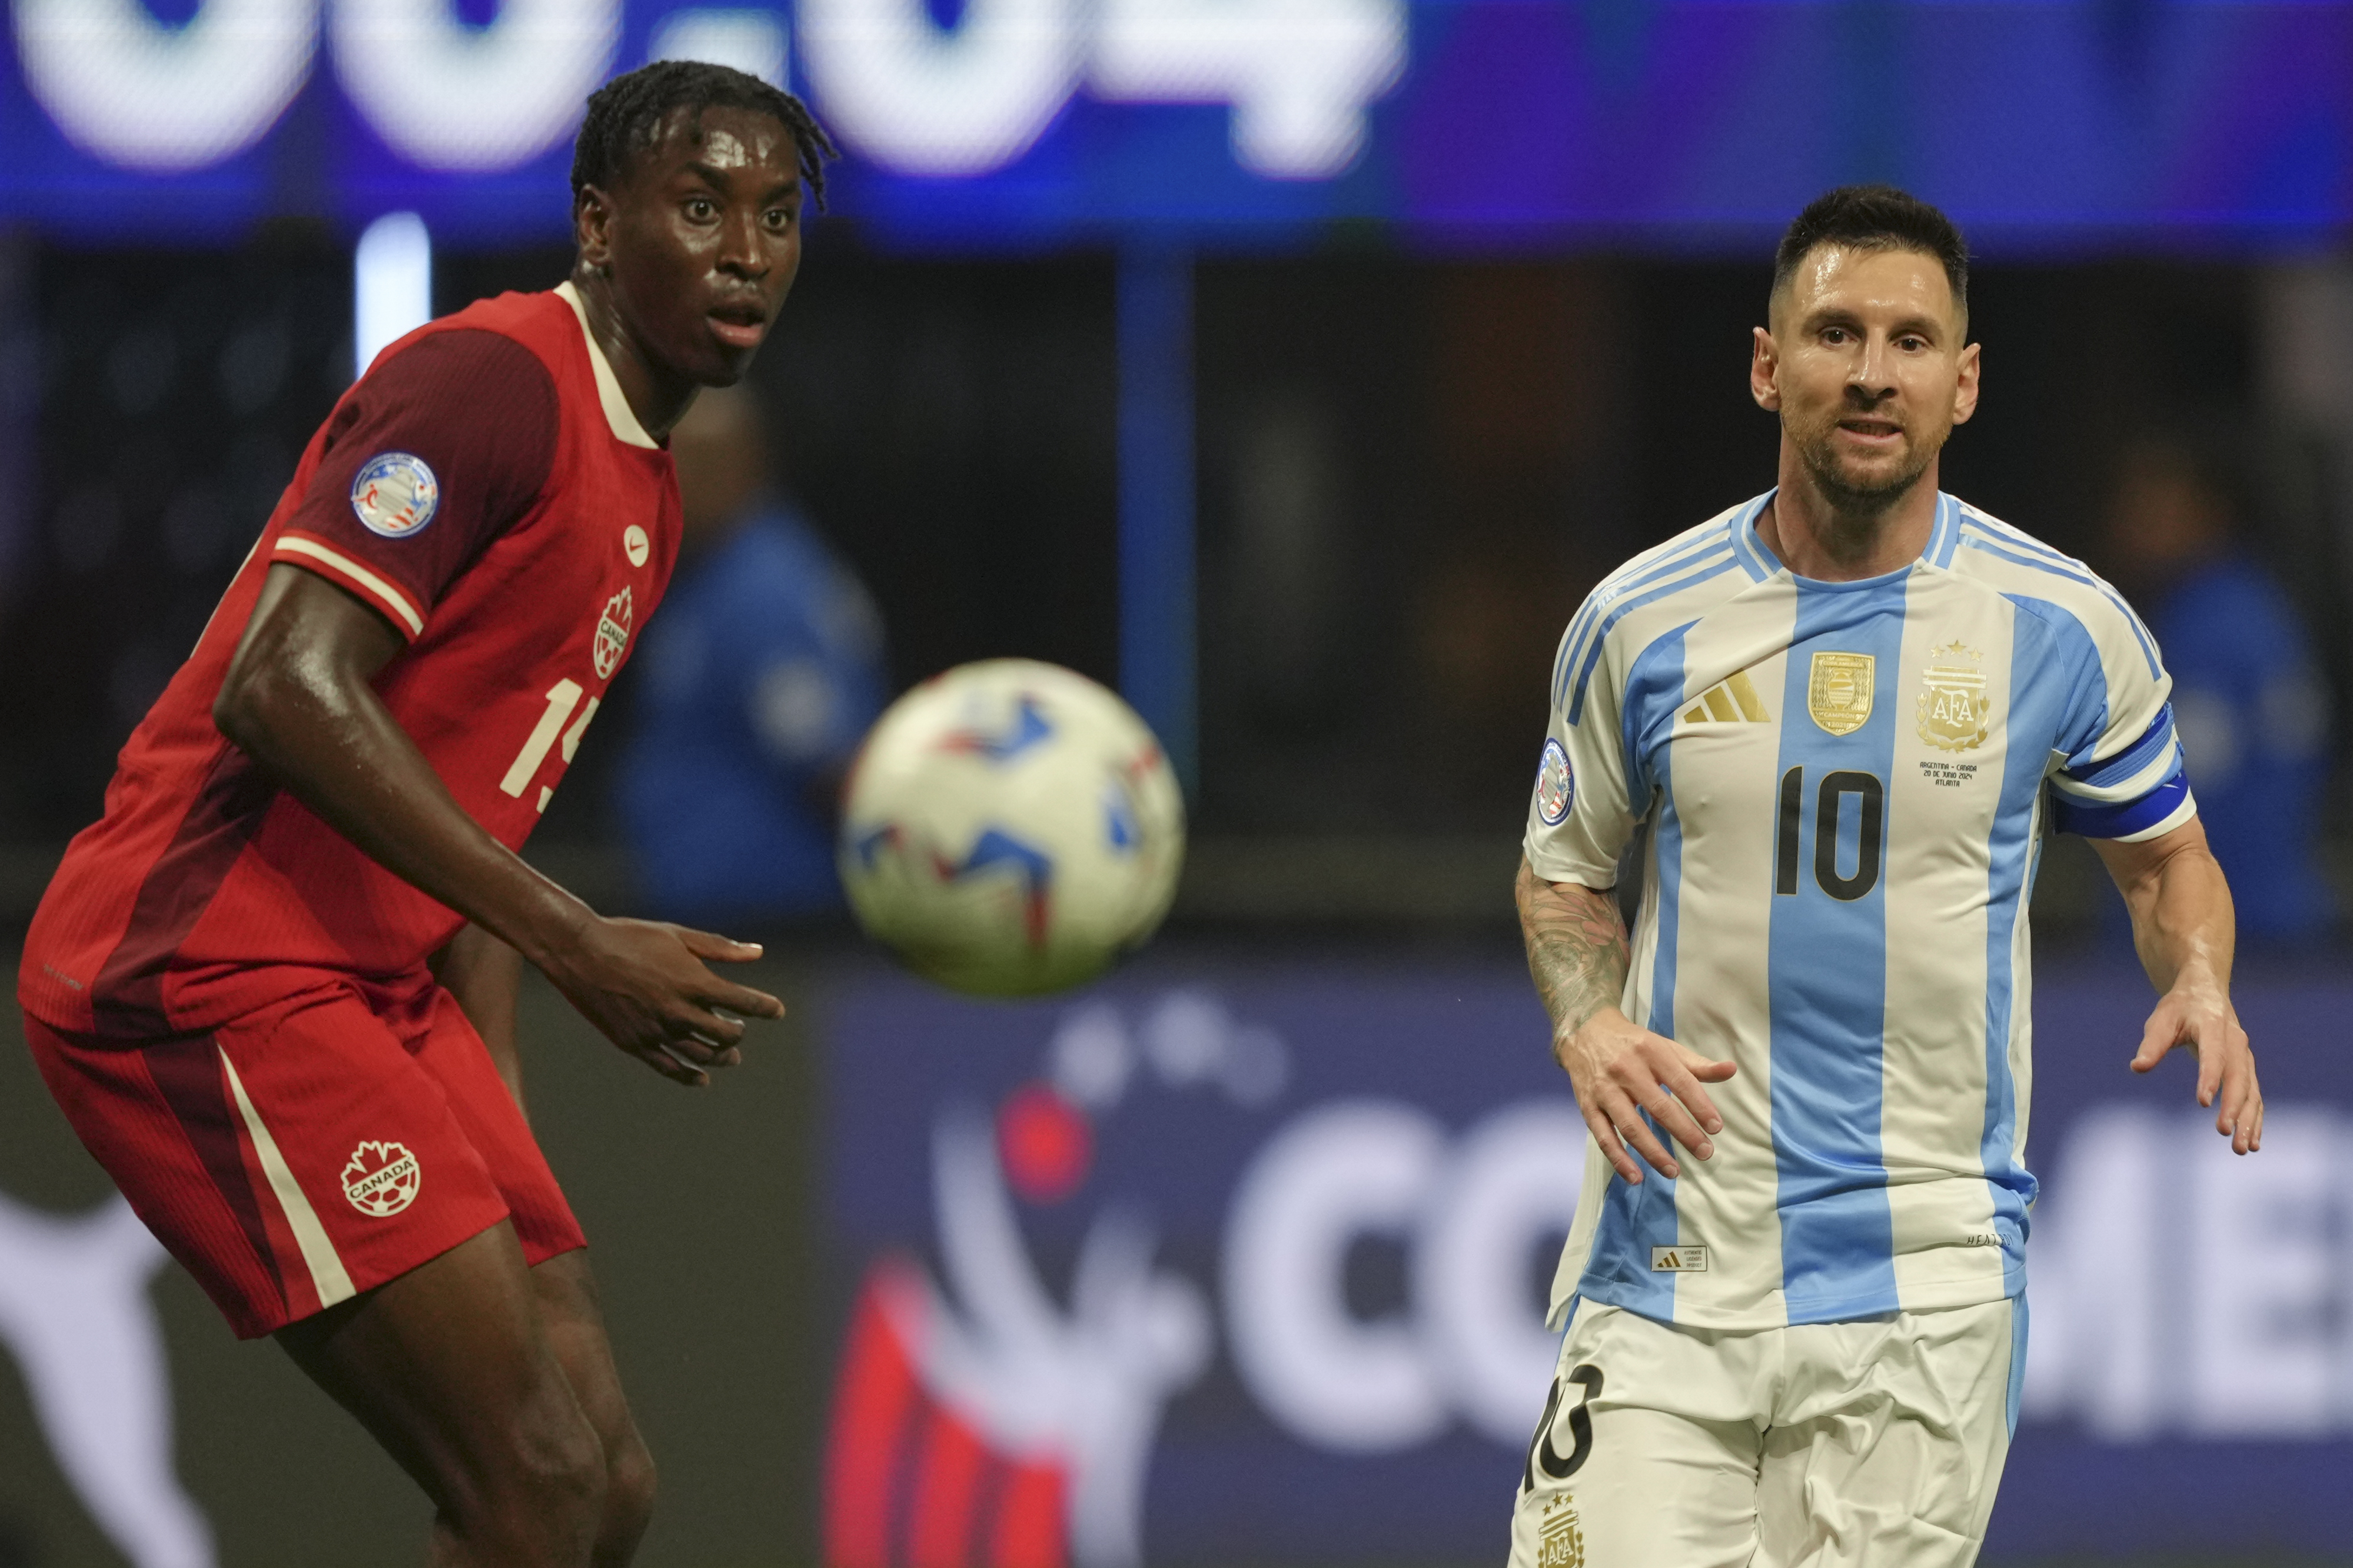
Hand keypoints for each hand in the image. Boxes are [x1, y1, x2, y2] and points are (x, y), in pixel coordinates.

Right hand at [535, 916, 784, 1086]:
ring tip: (730, 1056)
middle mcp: (679, 1011)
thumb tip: (758, 953)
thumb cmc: (632, 937)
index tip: (777, 1011)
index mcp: (694, 982)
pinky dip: (690, 1076)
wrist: (580, 953)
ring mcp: (657, 1031)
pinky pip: (669, 1068)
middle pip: (726, 1035)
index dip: (766, 1008)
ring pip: (701, 1055)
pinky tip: (703, 1078)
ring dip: (721, 1057)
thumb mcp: (679, 936)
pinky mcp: (635, 1044)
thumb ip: (720, 948)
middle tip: (740, 1028)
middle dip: (739, 1032)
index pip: (744, 1002)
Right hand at [1555, 1008, 1735, 1181]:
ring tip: (1673, 1171)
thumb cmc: (1634, 1044)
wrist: (1585, 1031)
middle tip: (1705, 1153)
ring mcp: (1605, 1090)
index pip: (1681, 1082)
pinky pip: (1603, 1137)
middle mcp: (1627, 1070)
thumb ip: (1698, 1065)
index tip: (1716, 1128)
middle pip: (1658, 1107)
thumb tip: (1732, 1069)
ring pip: (1630, 1127)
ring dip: (1653, 1152)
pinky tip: (1635, 1177)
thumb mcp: (1666, 1047)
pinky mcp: (1588, 1106)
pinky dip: (1618, 1159)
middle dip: (1684, 1133)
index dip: (1700, 1106)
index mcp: (1651, 1052)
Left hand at [2131, 974, 2261, 1153]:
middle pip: (2238, 1078)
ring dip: (2248, 1120)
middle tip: (2223, 1133)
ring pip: (2251, 1091)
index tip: (2203, 1103)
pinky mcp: (2247, 1069)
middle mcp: (2236, 1043)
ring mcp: (2245, 1057)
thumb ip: (2152, 1044)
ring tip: (2242, 1148)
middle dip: (2233, 1107)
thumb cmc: (2179, 1008)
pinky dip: (2255, 1118)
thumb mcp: (2160, 1019)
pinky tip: (2252, 1142)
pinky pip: (2255, 1096)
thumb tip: (2138, 1067)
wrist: (2206, 993)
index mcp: (2213, 1026)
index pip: (2213, 1055)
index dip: (2210, 1078)